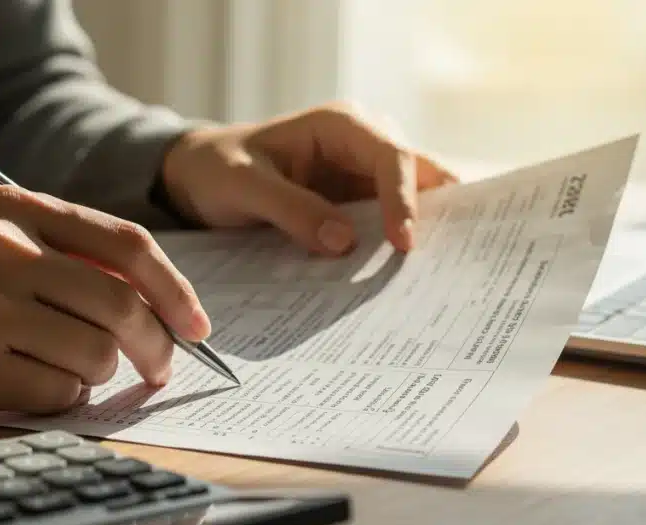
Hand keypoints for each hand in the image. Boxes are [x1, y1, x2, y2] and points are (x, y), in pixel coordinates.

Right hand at [0, 186, 209, 415]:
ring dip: (98, 379)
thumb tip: (148, 300)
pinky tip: (32, 393)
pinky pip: (56, 396)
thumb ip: (55, 250)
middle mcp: (3, 251)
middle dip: (157, 348)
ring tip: (64, 375)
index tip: (198, 325)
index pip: (126, 246)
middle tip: (158, 370)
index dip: (176, 290)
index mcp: (13, 208)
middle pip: (123, 306)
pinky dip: (61, 404)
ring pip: (95, 356)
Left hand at [160, 102, 456, 253]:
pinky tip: (405, 278)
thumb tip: (344, 243)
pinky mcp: (358, 205)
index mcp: (340, 125)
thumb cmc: (217, 170)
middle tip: (446, 262)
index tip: (403, 244)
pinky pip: (391, 223)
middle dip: (435, 214)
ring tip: (435, 275)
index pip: (391, 156)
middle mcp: (363, 144)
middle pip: (419, 174)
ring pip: (416, 199)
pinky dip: (399, 246)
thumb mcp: (243, 186)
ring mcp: (364, 176)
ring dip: (424, 232)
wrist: (199, 177)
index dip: (404, 199)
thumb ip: (291, 209)